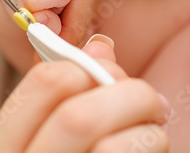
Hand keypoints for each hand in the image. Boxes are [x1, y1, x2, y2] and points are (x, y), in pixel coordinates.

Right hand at [0, 37, 169, 151]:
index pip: (46, 83)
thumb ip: (63, 98)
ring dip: (151, 134)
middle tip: (153, 102)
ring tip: (155, 136)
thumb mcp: (34, 144)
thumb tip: (102, 47)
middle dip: (132, 94)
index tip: (110, 75)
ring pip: (118, 149)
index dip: (89, 67)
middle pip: (83, 114)